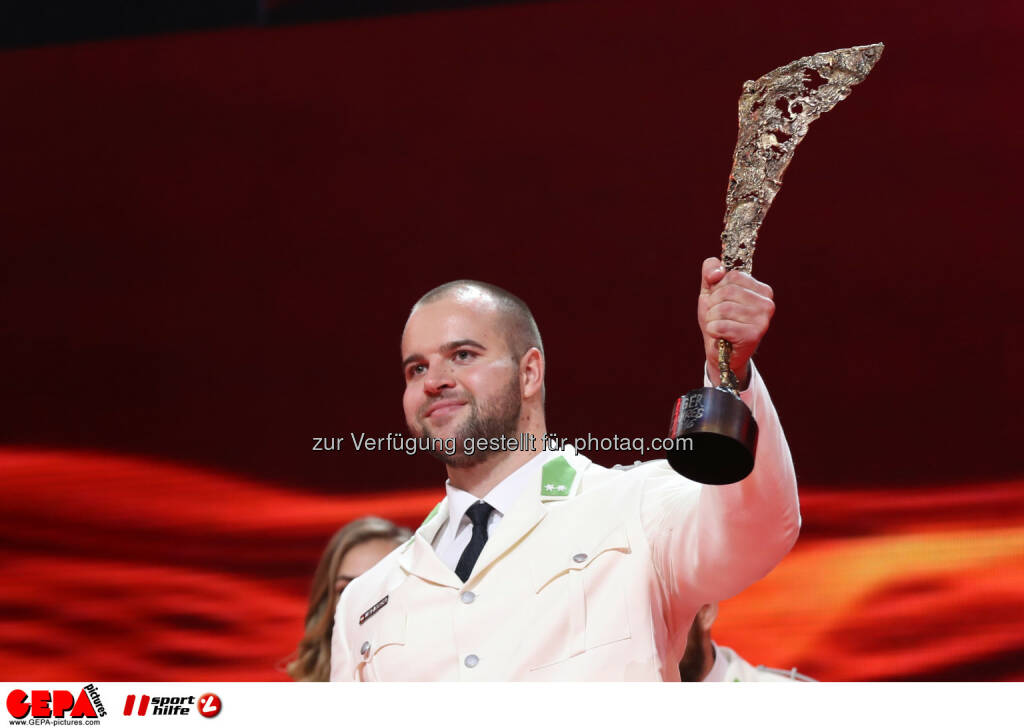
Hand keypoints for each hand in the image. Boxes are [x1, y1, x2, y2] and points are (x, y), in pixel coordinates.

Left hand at [698, 257, 774, 387]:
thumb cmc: (718, 320)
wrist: (720, 353)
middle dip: (713, 304)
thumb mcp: (711, 291)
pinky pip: (721, 325)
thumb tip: (717, 272)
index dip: (718, 288)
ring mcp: (762, 320)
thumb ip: (711, 271)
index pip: (733, 276)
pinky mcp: (753, 335)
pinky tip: (720, 336)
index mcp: (762, 290)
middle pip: (727, 291)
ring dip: (712, 318)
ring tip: (718, 326)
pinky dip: (712, 330)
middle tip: (717, 316)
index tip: (720, 301)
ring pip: (723, 308)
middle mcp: (767, 303)